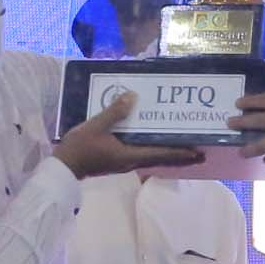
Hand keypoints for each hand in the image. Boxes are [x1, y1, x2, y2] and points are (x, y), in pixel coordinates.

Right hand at [54, 92, 203, 179]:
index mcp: (130, 155)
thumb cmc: (80, 148)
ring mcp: (125, 163)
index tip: (198, 152)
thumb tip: (132, 96)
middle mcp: (131, 162)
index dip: (180, 153)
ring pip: (153, 159)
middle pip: (162, 159)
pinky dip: (156, 153)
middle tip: (201, 155)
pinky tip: (156, 145)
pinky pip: (143, 156)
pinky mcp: (119, 161)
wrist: (63, 167)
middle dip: (181, 157)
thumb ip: (114, 112)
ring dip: (170, 156)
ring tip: (185, 151)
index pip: (161, 153)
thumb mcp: (96, 126)